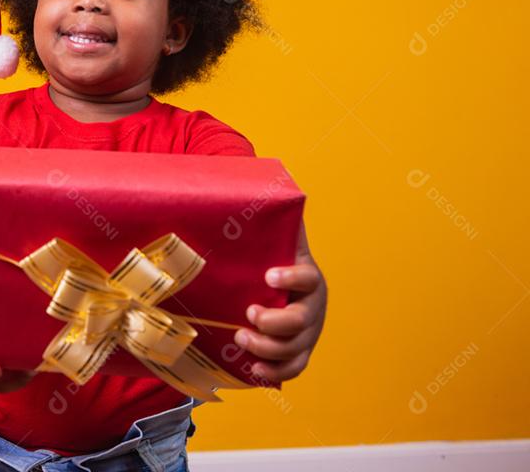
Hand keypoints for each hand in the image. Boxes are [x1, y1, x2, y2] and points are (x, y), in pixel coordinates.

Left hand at [234, 220, 326, 383]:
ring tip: (241, 337)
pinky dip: (274, 373)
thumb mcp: (275, 237)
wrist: (281, 285)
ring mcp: (307, 333)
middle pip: (302, 321)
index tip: (268, 276)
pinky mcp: (296, 351)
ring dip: (269, 348)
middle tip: (248, 314)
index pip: (307, 278)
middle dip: (274, 322)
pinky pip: (293, 369)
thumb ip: (274, 215)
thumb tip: (267, 180)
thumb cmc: (271, 257)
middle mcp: (312, 307)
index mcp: (307, 276)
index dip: (291, 278)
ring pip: (296, 348)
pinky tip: (254, 370)